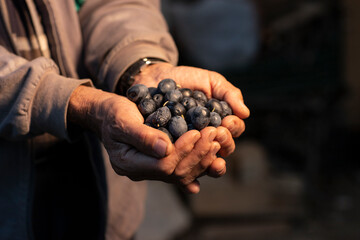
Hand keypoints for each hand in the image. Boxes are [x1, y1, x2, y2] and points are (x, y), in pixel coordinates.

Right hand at [68, 85, 221, 192]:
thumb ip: (142, 135)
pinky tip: (213, 159)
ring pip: (182, 173)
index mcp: (129, 163)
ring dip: (202, 158)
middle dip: (197, 154)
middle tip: (213, 134)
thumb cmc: (113, 113)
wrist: (108, 114)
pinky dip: (198, 163)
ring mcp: (151, 169)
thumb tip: (165, 148)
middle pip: (176, 172)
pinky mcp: (160, 163)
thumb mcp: (123, 119)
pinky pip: (182, 169)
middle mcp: (141, 171)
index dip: (182, 151)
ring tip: (216, 141)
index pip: (162, 165)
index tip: (197, 132)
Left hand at [133, 63, 249, 174]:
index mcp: (221, 124)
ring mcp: (190, 145)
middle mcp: (208, 138)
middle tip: (216, 132)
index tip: (227, 121)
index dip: (233, 130)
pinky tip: (182, 151)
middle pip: (223, 149)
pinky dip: (184, 156)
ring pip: (204, 158)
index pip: (233, 132)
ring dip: (207, 152)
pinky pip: (180, 158)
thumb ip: (229, 94)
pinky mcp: (171, 148)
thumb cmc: (189, 80)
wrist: (159, 77)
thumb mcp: (211, 81)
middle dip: (223, 142)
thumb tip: (245, 113)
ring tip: (201, 139)